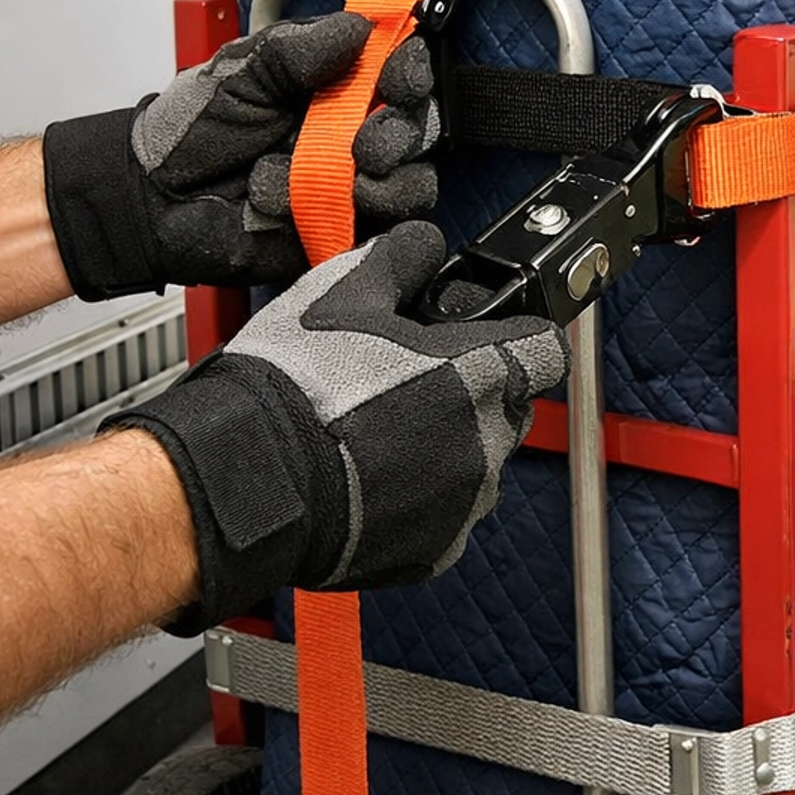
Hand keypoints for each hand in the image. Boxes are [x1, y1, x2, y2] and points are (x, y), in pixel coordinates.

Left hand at [42, 13, 435, 299]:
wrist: (152, 200)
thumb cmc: (187, 132)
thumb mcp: (238, 75)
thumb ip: (297, 51)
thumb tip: (359, 28)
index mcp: (329, 83)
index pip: (396, 70)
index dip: (409, 71)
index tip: (399, 77)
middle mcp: (347, 131)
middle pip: (417, 127)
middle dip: (401, 131)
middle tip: (367, 141)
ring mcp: (348, 183)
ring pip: (413, 181)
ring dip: (387, 179)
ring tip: (347, 177)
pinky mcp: (340, 229)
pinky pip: (384, 228)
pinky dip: (358, 216)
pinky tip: (317, 205)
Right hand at [109, 221, 567, 627]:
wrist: (250, 477)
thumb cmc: (295, 389)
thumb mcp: (344, 291)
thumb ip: (400, 258)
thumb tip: (422, 245)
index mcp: (480, 374)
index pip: (545, 348)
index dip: (516, 335)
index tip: (491, 338)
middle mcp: (487, 442)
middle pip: (508, 408)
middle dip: (472, 394)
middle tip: (408, 385)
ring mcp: (465, 502)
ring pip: (477, 464)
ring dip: (443, 449)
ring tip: (376, 436)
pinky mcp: (437, 550)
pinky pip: (445, 515)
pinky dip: (418, 499)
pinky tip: (367, 479)